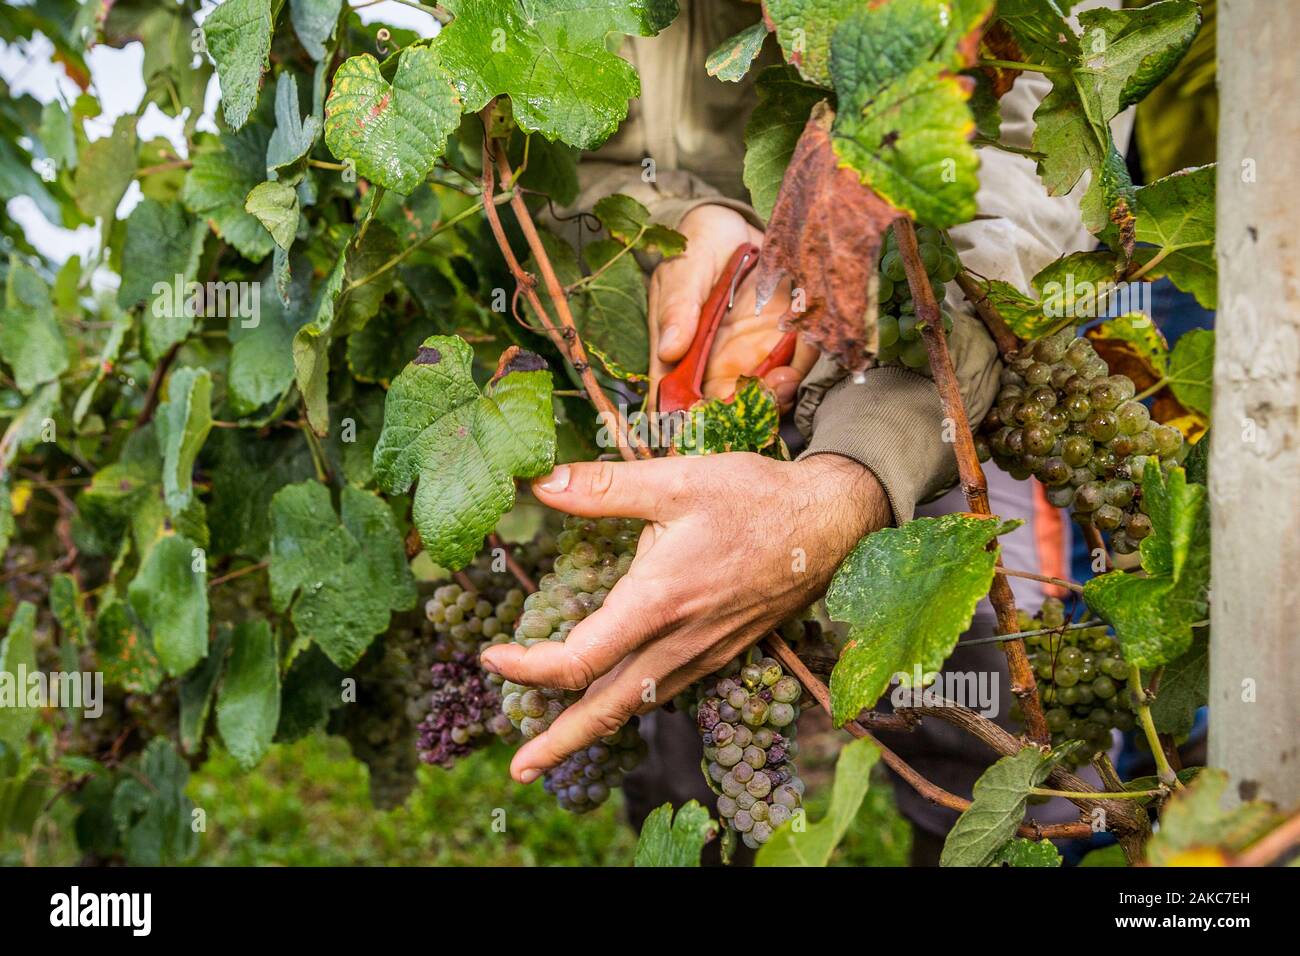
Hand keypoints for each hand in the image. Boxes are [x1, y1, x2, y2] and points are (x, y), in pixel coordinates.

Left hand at [480, 453, 889, 782]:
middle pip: (607, 710)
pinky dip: (629, 707)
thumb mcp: (677, 480)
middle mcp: (678, 642)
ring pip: (638, 707)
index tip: (493, 657)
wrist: (831, 523)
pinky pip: (665, 692)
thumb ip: (604, 488)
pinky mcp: (719, 652)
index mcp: (659, 604)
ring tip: (552, 747)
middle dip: (558, 744)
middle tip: (518, 770)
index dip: (529, 667)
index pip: (580, 660)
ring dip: (590, 729)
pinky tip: (614, 699)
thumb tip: (540, 483)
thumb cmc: (755, 498)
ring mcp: (702, 654)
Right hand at [649, 205, 818, 411]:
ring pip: (765, 394)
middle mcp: (717, 363)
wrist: (739, 223)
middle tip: (758, 399)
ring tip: (783, 378)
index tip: (710, 419)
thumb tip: (669, 350)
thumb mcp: (683, 269)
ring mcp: (752, 354)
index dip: (693, 421)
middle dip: (746, 414)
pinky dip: (800, 364)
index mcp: (683, 354)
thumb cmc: (700, 243)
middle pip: (728, 407)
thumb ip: (678, 307)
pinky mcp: (783, 340)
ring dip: (776, 395)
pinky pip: (796, 363)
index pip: (680, 401)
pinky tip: (801, 351)